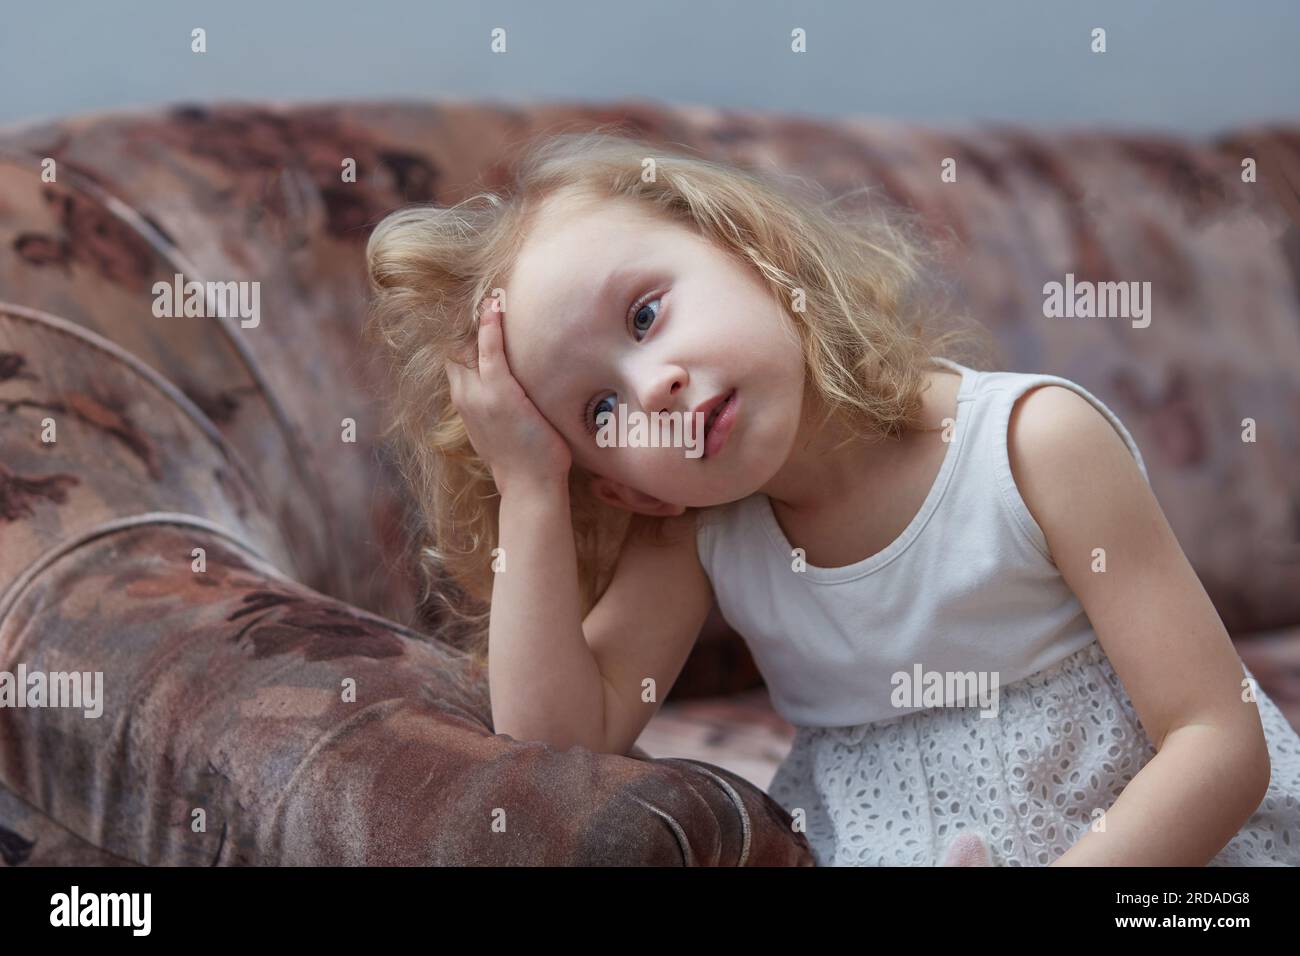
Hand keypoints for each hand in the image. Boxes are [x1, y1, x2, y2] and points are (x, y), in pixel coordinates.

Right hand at [444, 299, 571, 495]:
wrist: (530, 486)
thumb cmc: (525, 461)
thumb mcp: (504, 431)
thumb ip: (502, 409)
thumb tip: (518, 395)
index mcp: (466, 405)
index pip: (455, 362)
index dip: (461, 338)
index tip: (474, 315)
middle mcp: (465, 397)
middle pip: (455, 349)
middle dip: (464, 323)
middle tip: (481, 294)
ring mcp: (480, 395)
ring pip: (468, 346)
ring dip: (477, 319)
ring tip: (490, 294)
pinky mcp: (499, 393)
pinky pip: (490, 351)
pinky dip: (490, 327)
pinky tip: (496, 308)